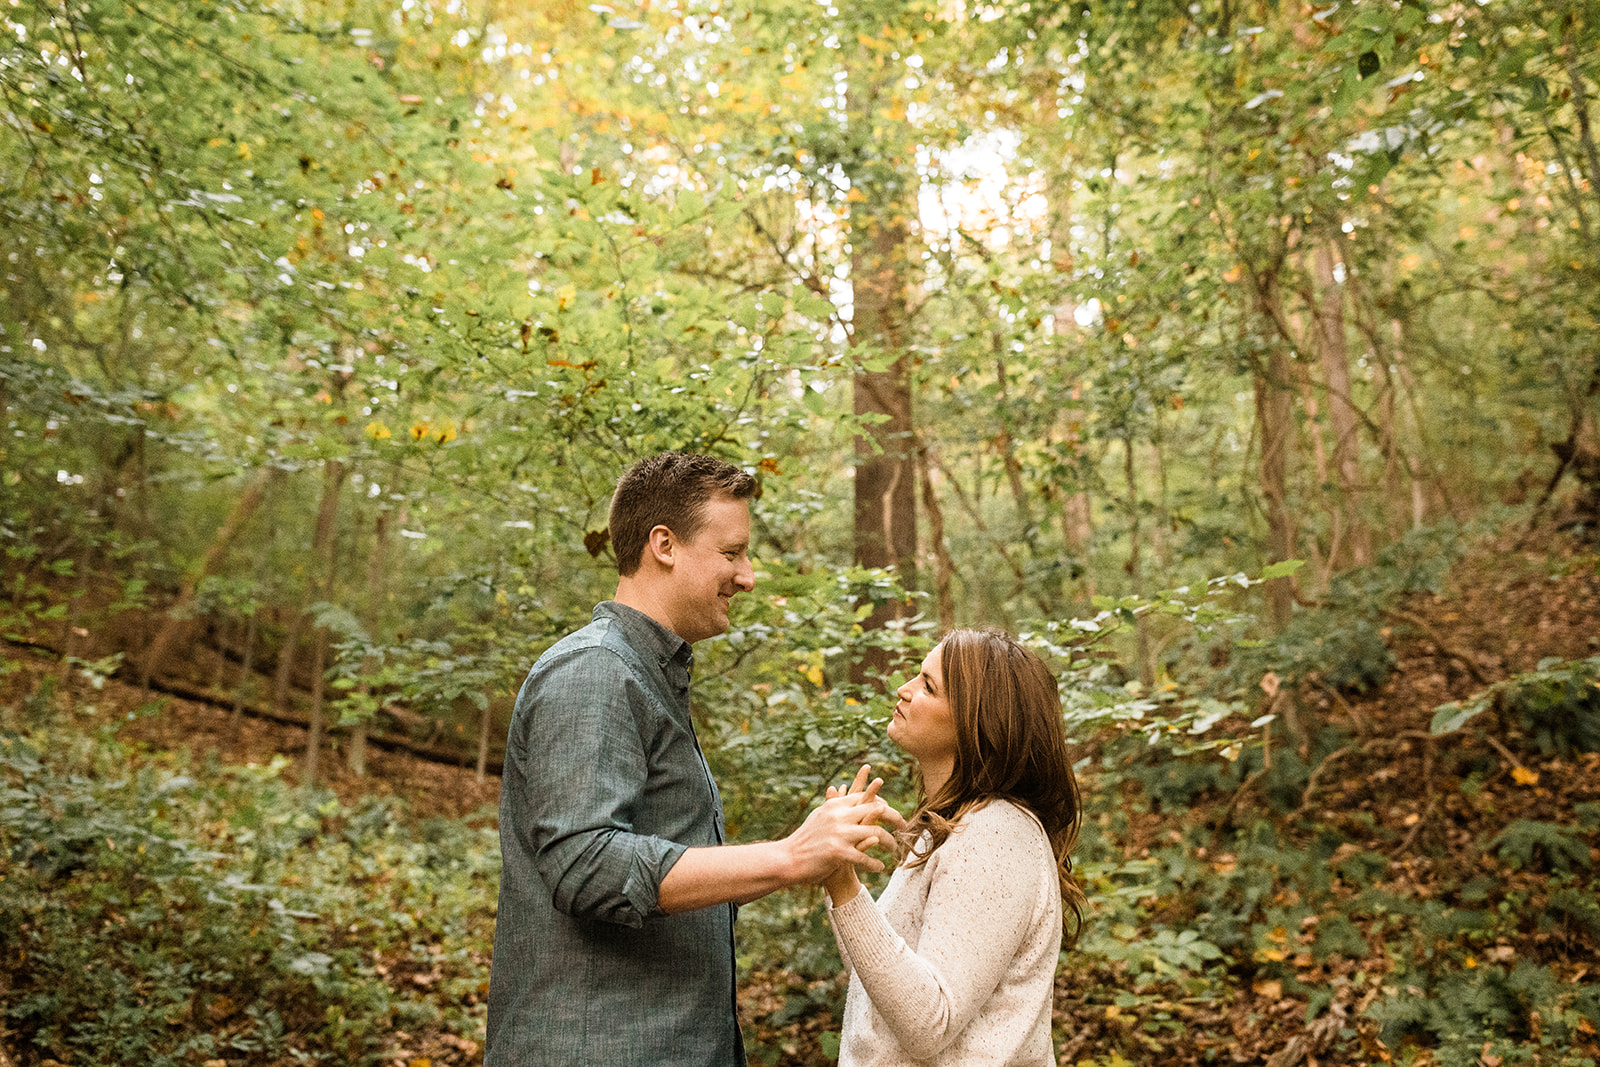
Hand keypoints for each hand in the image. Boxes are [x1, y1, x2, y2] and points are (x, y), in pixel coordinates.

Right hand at [784, 764, 904, 886]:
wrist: (788, 858)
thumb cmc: (805, 839)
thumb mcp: (820, 816)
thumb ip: (833, 803)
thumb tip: (840, 787)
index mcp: (835, 805)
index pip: (866, 797)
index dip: (882, 803)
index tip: (893, 811)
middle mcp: (839, 815)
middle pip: (877, 810)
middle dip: (895, 818)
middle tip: (905, 827)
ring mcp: (840, 834)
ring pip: (876, 834)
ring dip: (890, 843)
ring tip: (896, 851)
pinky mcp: (839, 852)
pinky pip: (865, 858)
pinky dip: (875, 863)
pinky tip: (881, 868)